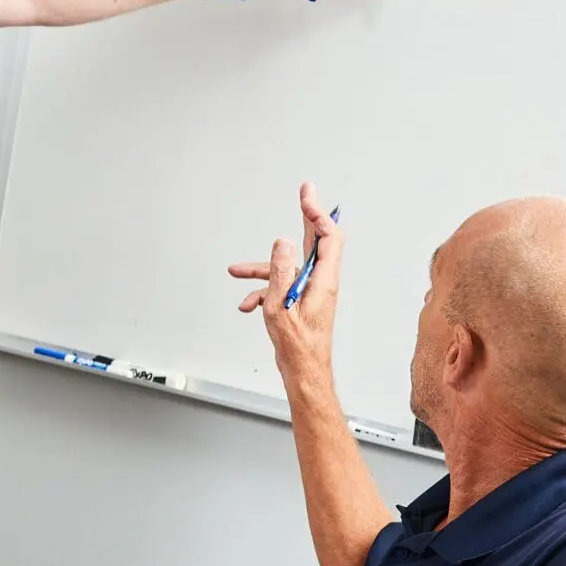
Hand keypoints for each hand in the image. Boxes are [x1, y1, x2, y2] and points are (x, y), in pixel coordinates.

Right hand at [228, 181, 343, 383]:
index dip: (317, 214)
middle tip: (304, 194)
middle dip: (308, 218)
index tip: (306, 197)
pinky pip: (280, 286)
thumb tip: (283, 243)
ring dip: (263, 268)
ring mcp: (311, 290)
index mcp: (323, 281)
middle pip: (317, 242)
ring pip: (288, 267)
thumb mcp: (281, 307)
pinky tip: (248, 305)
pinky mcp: (301, 299)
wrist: (303, 371)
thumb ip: (281, 272)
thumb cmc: (298, 346)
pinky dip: (262, 291)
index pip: (328, 237)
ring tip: (237, 270)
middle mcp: (321, 282)